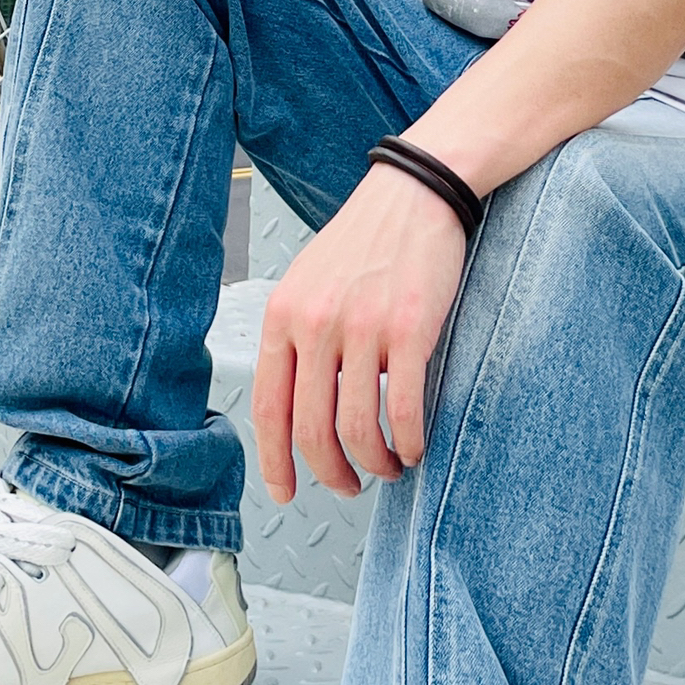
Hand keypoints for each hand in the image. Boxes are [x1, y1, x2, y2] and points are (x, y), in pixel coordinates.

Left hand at [251, 164, 467, 501]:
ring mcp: (362, 327)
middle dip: (330, 473)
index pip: (269, 409)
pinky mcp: (410, 328)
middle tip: (347, 485)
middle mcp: (316, 324)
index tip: (284, 490)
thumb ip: (297, 340)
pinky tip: (414, 446)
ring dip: (374, 464)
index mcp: (284, 317)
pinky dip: (410, 441)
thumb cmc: (365, 241)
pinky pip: (404, 408)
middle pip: (313, 430)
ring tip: (387, 467)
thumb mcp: (308, 284)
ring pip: (359, 429)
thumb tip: (298, 407)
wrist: (414, 193)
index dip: (275, 462)